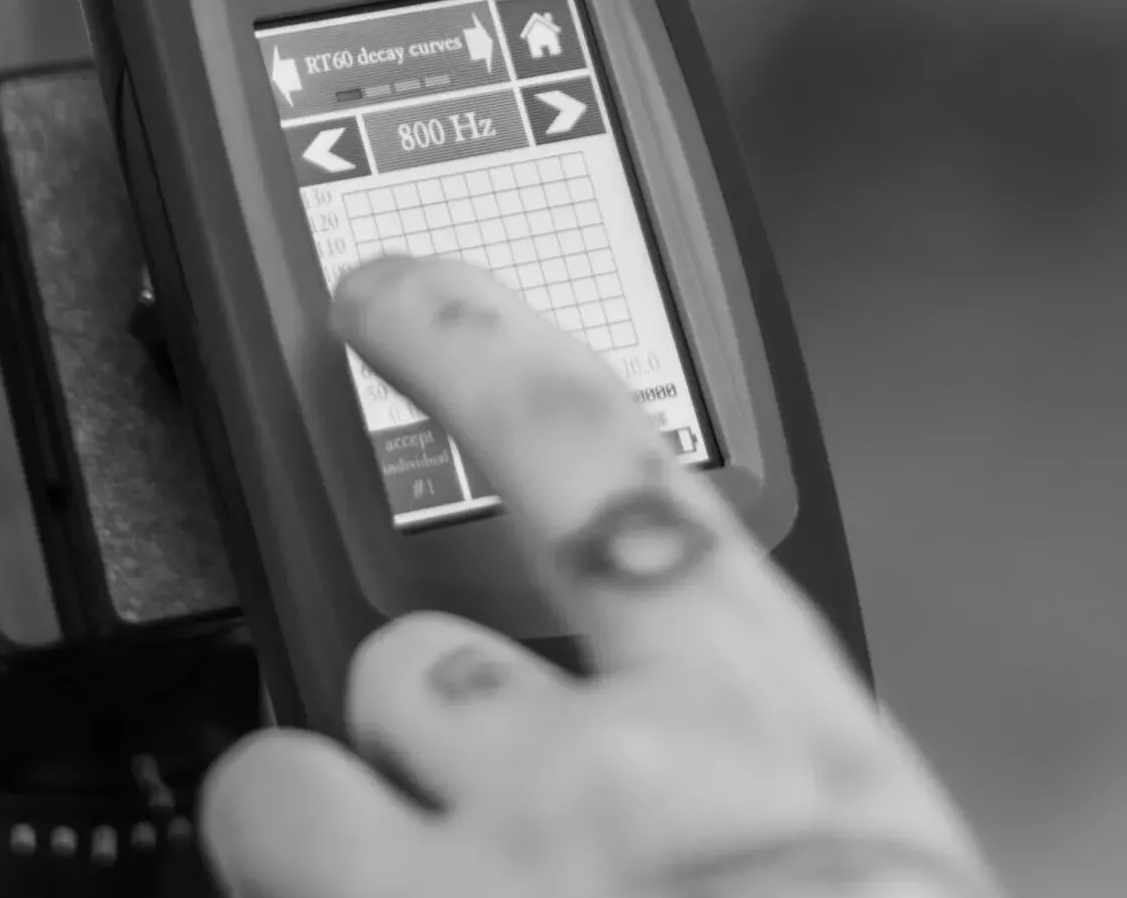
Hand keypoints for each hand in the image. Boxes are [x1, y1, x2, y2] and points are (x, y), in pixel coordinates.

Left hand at [200, 255, 1000, 897]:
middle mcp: (606, 784)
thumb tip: (652, 694)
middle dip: (416, 722)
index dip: (467, 343)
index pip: (588, 449)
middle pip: (407, 647)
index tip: (388, 290)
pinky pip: (270, 886)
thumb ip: (738, 755)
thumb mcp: (856, 863)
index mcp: (757, 723)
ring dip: (325, 837)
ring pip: (293, 777)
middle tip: (477, 806)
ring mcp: (475, 895)